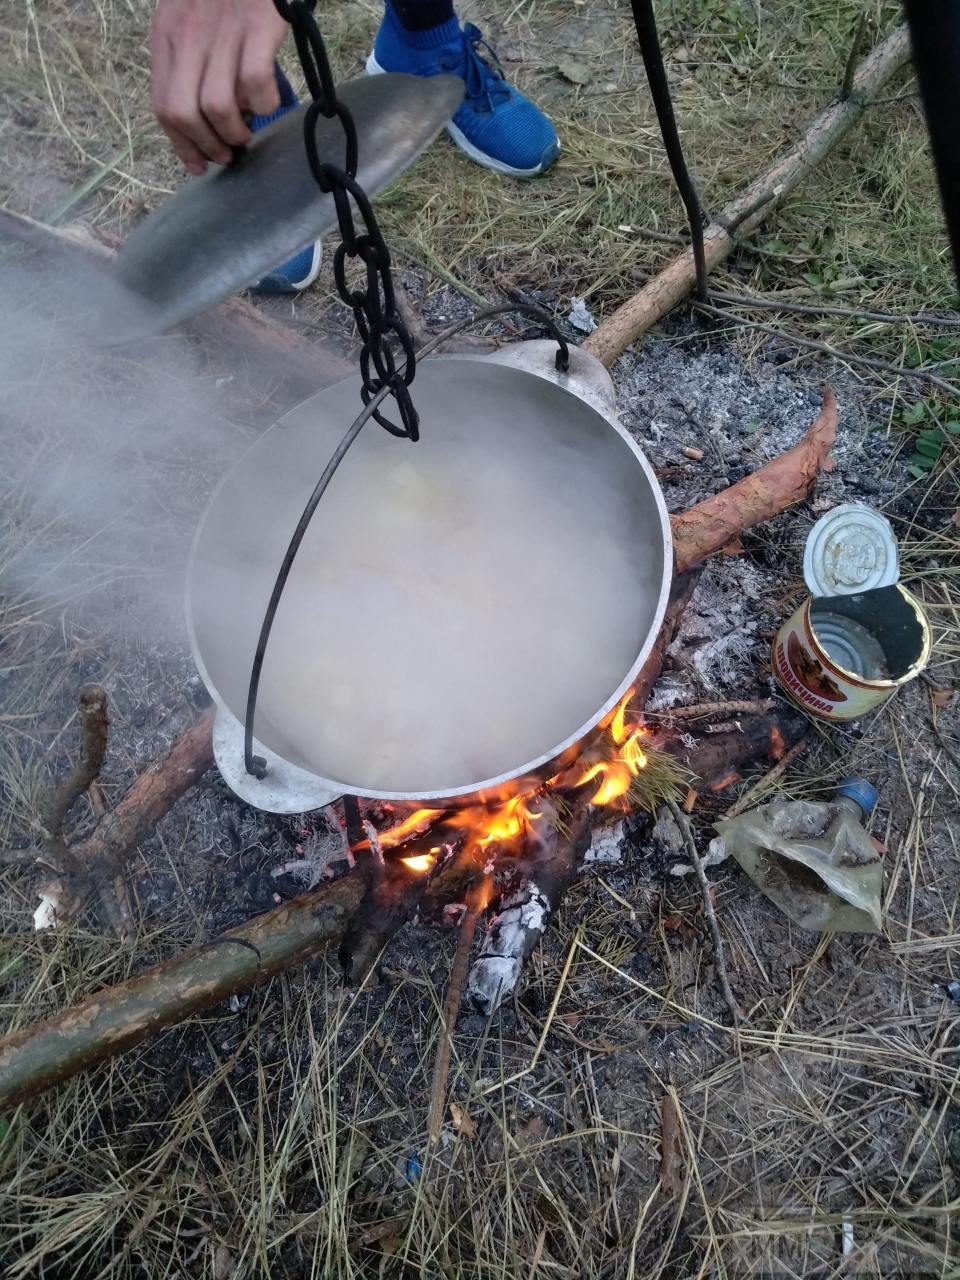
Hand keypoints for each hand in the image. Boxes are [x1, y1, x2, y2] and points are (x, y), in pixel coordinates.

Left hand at [151, 0, 288, 173]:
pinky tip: (270, 103)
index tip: (198, 163)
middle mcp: (188, 36)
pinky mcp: (257, 28)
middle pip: (183, 113)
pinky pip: (256, 84)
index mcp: (167, 34)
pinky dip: (264, 104)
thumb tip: (199, 114)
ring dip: (235, 132)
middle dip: (206, 145)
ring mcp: (223, 32)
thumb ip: (188, 57)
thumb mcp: (189, 16)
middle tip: (227, 152)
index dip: (181, 144)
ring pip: (217, 107)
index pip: (163, 105)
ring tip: (248, 132)